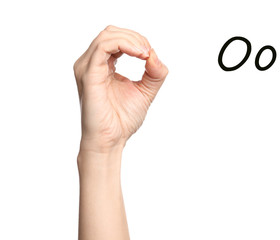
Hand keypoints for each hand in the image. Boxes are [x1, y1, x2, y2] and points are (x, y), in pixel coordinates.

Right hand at [73, 25, 168, 153]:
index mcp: (102, 66)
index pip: (116, 39)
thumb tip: (155, 55)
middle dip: (135, 37)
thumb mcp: (145, 91)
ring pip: (107, 35)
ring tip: (145, 54)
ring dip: (131, 40)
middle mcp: (91, 64)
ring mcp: (87, 68)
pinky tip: (140, 55)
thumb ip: (154, 73)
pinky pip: (104, 47)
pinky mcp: (88, 74)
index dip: (137, 41)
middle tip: (149, 52)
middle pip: (111, 32)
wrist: (111, 140)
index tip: (151, 56)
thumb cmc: (122, 120)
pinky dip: (125, 45)